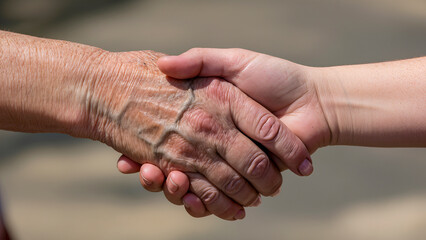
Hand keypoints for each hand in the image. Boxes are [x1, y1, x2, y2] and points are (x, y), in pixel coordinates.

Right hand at [119, 48, 328, 216]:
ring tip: (161, 181)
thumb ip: (200, 60)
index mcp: (209, 118)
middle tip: (144, 171)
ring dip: (173, 190)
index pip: (168, 133)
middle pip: (177, 166)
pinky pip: (215, 197)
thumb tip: (161, 64)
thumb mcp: (231, 61)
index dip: (144, 146)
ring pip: (192, 186)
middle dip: (158, 174)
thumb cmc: (274, 77)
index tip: (127, 154)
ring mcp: (227, 161)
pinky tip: (188, 198)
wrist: (314, 102)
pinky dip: (201, 204)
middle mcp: (215, 142)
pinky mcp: (243, 178)